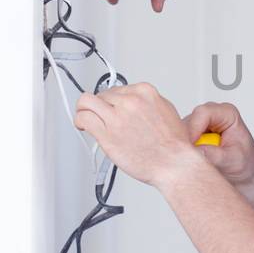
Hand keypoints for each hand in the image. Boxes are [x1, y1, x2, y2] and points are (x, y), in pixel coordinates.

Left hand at [74, 82, 196, 188]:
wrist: (173, 163)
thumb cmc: (172, 145)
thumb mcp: (167, 111)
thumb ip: (147, 104)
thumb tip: (134, 104)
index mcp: (145, 92)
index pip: (119, 88)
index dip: (114, 100)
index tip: (113, 108)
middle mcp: (130, 101)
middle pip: (103, 94)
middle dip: (102, 106)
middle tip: (102, 116)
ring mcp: (117, 116)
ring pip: (87, 101)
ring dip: (84, 108)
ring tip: (86, 116)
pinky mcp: (106, 133)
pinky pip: (83, 118)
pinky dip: (79, 121)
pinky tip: (83, 126)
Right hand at [184, 101, 253, 211]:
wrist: (243, 182)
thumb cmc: (245, 167)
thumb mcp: (234, 162)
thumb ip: (216, 155)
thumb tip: (197, 152)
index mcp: (226, 114)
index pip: (203, 113)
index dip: (194, 129)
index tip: (191, 148)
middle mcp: (209, 117)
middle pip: (187, 121)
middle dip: (184, 141)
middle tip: (186, 160)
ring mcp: (196, 127)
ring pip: (177, 133)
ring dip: (180, 149)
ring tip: (189, 165)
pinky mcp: (186, 139)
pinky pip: (173, 143)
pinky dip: (177, 155)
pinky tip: (184, 166)